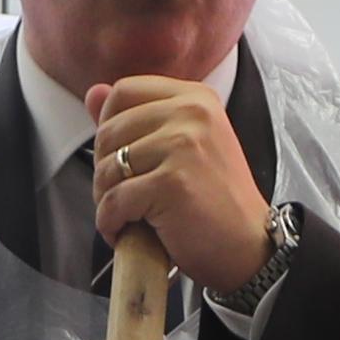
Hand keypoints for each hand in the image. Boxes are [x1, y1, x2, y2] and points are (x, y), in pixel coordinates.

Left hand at [80, 73, 271, 294]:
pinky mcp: (172, 182)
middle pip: (109, 131)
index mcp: (195, 98)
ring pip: (107, 168)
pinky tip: (128, 233)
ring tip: (128, 216)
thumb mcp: (182, 146)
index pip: (125, 92)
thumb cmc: (215, 202)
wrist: (248, 247)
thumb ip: (137, 116)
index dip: (108, 126)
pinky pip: (114, 201)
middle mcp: (192, 113)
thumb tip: (92, 92)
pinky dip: (111, 224)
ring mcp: (183, 146)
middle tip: (123, 197)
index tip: (120, 156)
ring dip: (106, 200)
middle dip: (104, 171)